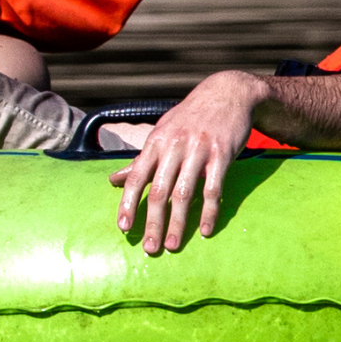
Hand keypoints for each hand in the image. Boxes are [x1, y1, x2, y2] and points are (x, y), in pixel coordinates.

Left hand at [109, 71, 263, 253]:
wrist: (228, 93)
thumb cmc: (189, 118)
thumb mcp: (161, 133)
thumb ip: (140, 160)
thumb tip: (113, 180)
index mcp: (155, 143)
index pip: (136, 177)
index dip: (128, 203)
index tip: (124, 227)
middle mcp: (174, 147)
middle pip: (159, 191)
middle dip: (153, 222)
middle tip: (150, 247)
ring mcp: (198, 151)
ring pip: (185, 193)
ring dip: (179, 223)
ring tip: (173, 245)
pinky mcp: (222, 155)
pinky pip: (214, 189)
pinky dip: (209, 211)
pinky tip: (206, 230)